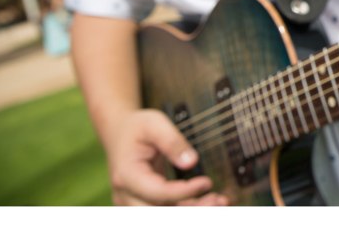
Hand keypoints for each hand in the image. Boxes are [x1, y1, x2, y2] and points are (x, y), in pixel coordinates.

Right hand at [106, 109, 228, 205]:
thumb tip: (192, 162)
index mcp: (126, 175)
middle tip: (219, 200)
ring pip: (165, 214)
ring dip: (193, 211)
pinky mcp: (145, 202)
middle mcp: (127, 195)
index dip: (184, 191)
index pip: (157, 192)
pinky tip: (210, 201)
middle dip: (190, 210)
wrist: (119, 132)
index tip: (207, 182)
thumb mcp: (154, 124)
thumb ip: (172, 141)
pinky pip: (167, 210)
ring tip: (220, 201)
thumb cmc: (137, 127)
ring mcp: (133, 201)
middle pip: (159, 212)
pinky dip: (188, 208)